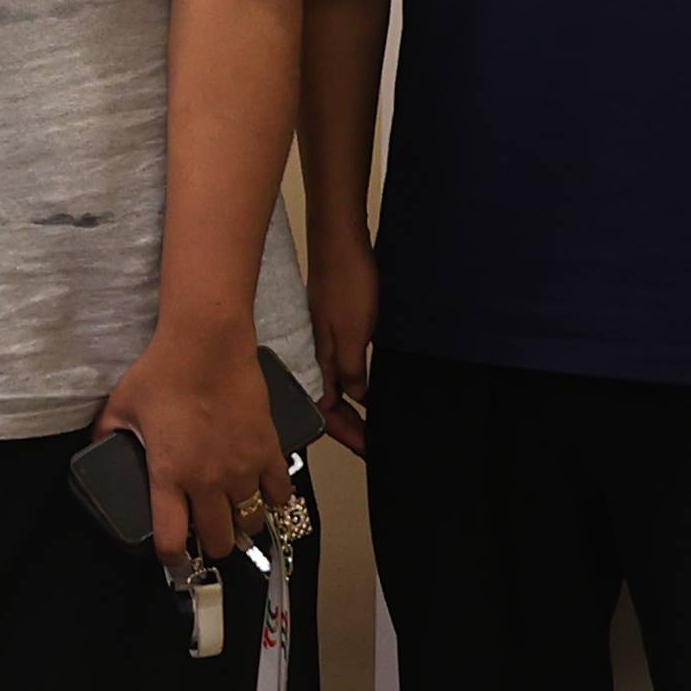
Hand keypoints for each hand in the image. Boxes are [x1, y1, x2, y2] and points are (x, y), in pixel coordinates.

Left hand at [98, 320, 287, 569]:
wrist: (207, 344)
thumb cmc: (161, 372)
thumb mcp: (120, 407)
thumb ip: (106, 436)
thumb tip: (96, 449)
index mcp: (169, 476)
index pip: (173, 542)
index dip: (172, 559)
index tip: (172, 558)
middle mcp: (208, 481)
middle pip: (219, 542)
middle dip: (211, 546)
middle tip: (206, 533)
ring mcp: (243, 468)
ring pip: (252, 522)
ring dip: (243, 524)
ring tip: (235, 513)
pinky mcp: (268, 450)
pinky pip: (280, 493)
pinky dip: (273, 499)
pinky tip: (263, 491)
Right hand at [302, 233, 378, 460]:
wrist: (341, 238)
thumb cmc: (346, 280)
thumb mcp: (353, 333)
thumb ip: (352, 370)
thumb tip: (356, 399)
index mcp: (318, 359)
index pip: (327, 411)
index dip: (348, 435)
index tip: (369, 452)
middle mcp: (317, 353)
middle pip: (328, 403)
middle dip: (348, 428)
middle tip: (373, 444)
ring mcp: (325, 338)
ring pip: (335, 384)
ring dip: (352, 406)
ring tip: (372, 422)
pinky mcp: (335, 324)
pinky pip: (342, 363)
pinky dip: (355, 380)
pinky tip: (368, 382)